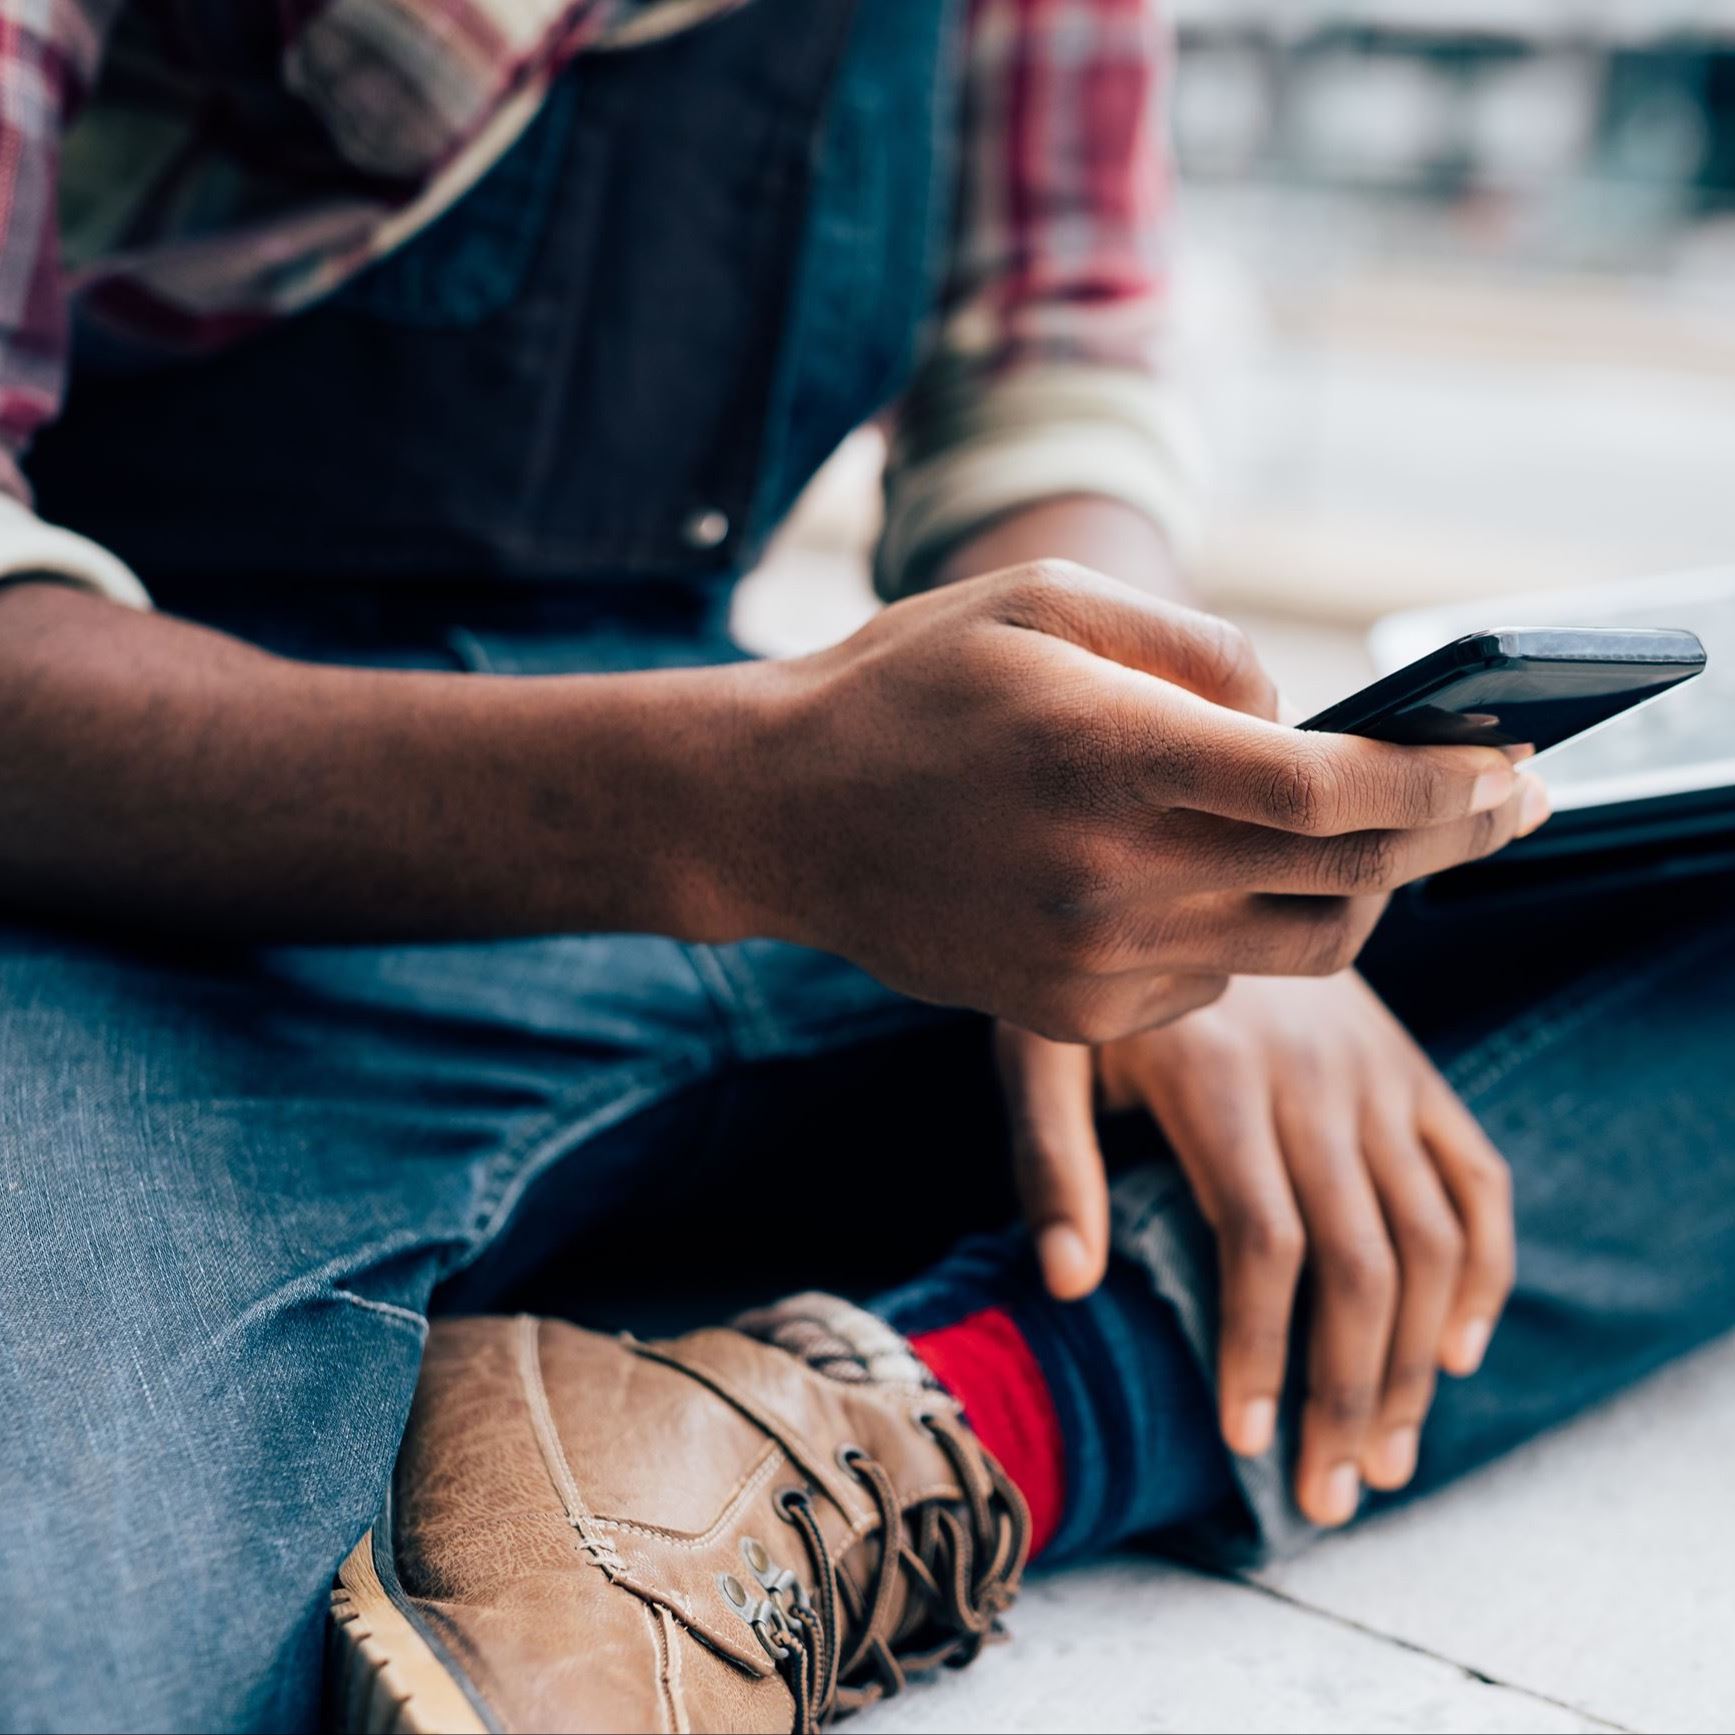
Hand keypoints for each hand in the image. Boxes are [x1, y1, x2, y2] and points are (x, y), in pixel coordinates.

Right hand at [740, 560, 1547, 1041]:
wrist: (778, 813)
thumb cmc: (908, 685)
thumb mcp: (1043, 603)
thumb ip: (1194, 649)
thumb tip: (1297, 721)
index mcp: (1111, 753)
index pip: (1331, 789)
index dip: (1445, 783)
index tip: (1518, 770)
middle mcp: (1113, 873)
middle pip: (1347, 876)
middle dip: (1452, 837)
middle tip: (1515, 802)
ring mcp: (1095, 959)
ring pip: (1302, 947)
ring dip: (1356, 888)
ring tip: (1356, 831)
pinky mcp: (1074, 1014)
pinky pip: (1218, 981)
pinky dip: (1245, 927)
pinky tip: (1200, 873)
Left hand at [998, 973, 1515, 1525]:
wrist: (1194, 860)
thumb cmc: (1095, 970)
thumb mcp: (1041, 1042)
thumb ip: (1048, 1158)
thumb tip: (1069, 1289)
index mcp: (1220, 1074)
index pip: (1264, 1240)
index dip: (1258, 1349)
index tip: (1243, 1443)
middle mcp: (1318, 1076)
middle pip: (1362, 1260)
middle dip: (1348, 1393)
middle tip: (1330, 1498)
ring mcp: (1379, 1071)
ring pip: (1433, 1237)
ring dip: (1419, 1362)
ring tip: (1389, 1461)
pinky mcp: (1411, 1068)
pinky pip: (1478, 1178)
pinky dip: (1485, 1270)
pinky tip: (1458, 1351)